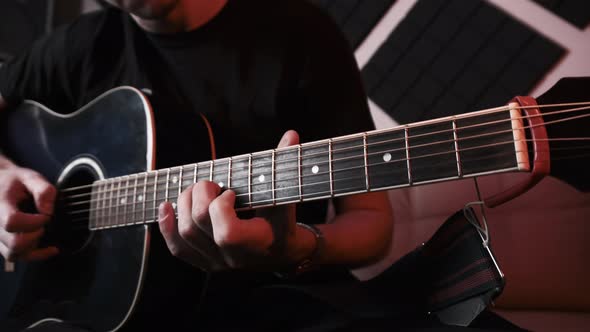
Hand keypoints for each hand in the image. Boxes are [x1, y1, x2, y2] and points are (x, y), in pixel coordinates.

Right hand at [0, 158, 58, 260]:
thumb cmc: (14, 182)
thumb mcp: (30, 177)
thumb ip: (43, 191)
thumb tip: (48, 211)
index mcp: (0, 205)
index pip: (12, 222)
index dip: (34, 222)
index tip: (46, 215)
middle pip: (15, 243)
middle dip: (37, 234)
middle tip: (44, 223)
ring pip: (14, 254)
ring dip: (35, 246)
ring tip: (41, 230)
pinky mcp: (1, 243)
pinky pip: (16, 257)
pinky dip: (35, 255)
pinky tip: (50, 248)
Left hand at [158, 131, 298, 270]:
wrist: (283, 253)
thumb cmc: (284, 222)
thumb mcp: (287, 197)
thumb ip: (285, 167)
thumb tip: (291, 135)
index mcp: (255, 244)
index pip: (226, 232)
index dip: (220, 206)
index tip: (231, 192)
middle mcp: (233, 258)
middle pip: (198, 225)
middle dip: (199, 195)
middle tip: (211, 184)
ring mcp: (217, 262)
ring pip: (185, 234)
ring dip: (184, 204)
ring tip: (197, 191)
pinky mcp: (206, 262)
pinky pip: (179, 249)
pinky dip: (166, 226)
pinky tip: (165, 206)